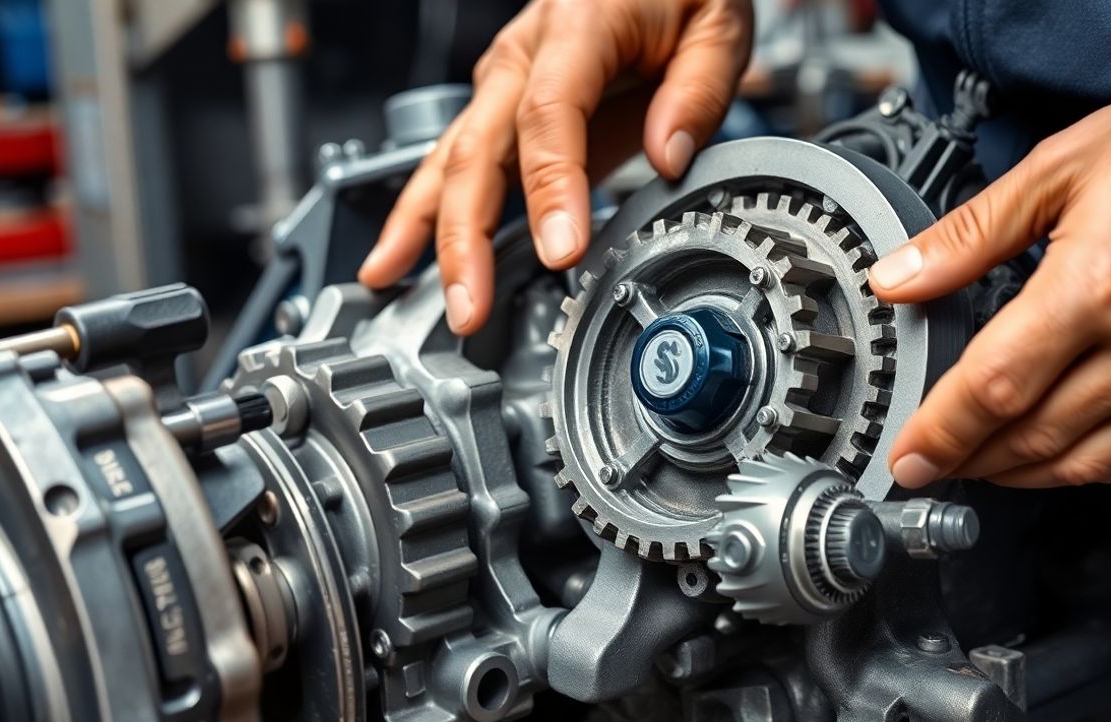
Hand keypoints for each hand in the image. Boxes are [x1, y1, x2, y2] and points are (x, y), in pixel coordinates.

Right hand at [358, 0, 753, 333]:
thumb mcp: (716, 20)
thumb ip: (698, 89)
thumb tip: (672, 155)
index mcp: (576, 25)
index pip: (550, 115)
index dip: (551, 188)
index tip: (561, 250)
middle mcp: (523, 53)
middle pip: (480, 150)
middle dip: (467, 237)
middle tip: (471, 304)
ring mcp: (501, 80)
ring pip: (451, 160)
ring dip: (428, 233)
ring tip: (396, 287)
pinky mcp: (499, 106)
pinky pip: (452, 163)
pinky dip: (420, 214)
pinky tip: (394, 258)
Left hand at [869, 43, 1110, 488]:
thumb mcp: (1059, 169)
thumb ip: (967, 236)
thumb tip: (896, 279)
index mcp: (1098, 285)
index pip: (994, 387)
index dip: (939, 433)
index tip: (906, 456)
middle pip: (1030, 436)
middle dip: (965, 459)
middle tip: (925, 462)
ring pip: (1082, 463)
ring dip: (1015, 474)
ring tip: (972, 464)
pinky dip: (1079, 465)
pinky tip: (1044, 454)